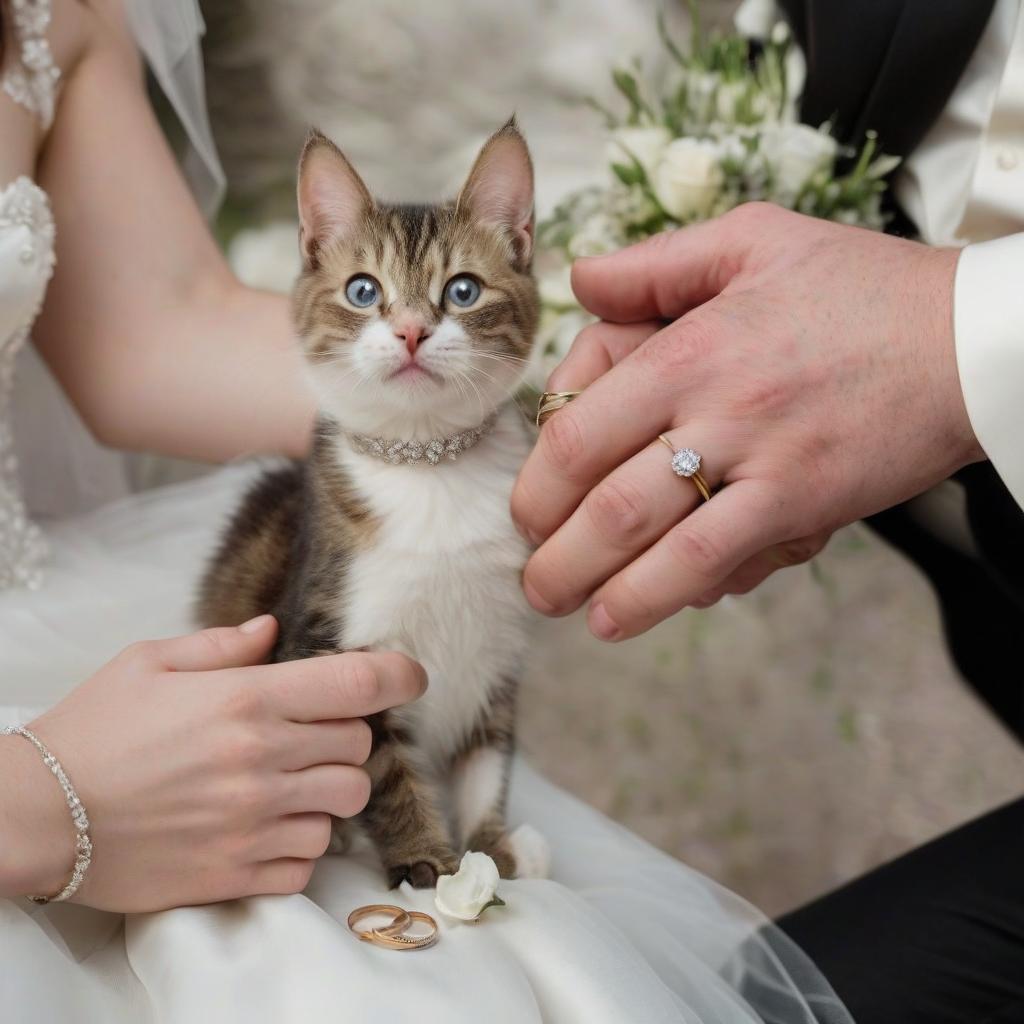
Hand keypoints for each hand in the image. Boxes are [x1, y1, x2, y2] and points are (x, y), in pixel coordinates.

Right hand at [0, 616, 424, 910]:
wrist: (35, 816)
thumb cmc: (91, 731)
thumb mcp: (148, 663)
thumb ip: (222, 645)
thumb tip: (273, 630)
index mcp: (246, 700)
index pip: (357, 685)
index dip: (398, 675)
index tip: (411, 675)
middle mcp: (261, 761)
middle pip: (361, 748)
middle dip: (347, 736)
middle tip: (309, 733)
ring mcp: (254, 823)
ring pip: (345, 805)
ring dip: (330, 790)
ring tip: (289, 782)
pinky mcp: (237, 873)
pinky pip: (308, 861)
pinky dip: (301, 843)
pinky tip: (267, 826)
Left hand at [512, 203, 981, 640]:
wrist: (966, 339)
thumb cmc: (859, 287)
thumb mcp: (751, 240)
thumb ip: (654, 266)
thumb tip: (580, 279)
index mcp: (687, 347)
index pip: (577, 428)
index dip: (537, 482)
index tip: (527, 509)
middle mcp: (712, 409)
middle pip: (603, 496)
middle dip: (552, 548)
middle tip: (533, 575)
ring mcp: (758, 463)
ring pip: (651, 539)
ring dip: (594, 585)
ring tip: (564, 608)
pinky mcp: (802, 505)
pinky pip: (717, 560)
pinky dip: (662, 596)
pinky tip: (625, 617)